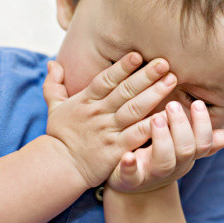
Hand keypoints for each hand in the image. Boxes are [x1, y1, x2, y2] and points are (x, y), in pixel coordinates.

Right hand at [42, 52, 176, 187]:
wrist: (60, 167)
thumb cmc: (61, 136)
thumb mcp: (54, 107)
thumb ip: (54, 84)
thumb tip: (52, 63)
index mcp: (86, 101)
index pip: (106, 80)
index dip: (122, 67)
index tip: (138, 55)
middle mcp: (99, 113)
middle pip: (125, 91)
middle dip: (146, 76)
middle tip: (165, 63)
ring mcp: (109, 130)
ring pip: (135, 109)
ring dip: (154, 94)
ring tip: (171, 81)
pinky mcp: (117, 148)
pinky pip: (138, 134)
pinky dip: (153, 124)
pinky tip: (168, 115)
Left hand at [106, 99, 223, 192]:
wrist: (132, 186)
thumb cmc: (159, 156)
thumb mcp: (181, 146)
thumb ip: (201, 139)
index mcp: (185, 155)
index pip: (202, 143)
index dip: (202, 125)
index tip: (198, 103)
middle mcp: (172, 166)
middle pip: (185, 150)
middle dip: (181, 127)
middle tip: (173, 104)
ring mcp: (151, 174)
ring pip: (163, 162)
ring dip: (162, 140)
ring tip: (156, 118)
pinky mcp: (130, 180)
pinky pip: (132, 177)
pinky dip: (130, 167)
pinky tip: (128, 156)